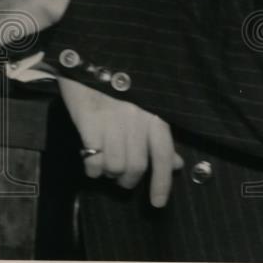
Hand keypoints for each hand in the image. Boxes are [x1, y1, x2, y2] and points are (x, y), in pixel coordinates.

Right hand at [58, 77, 183, 206]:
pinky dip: (91, 168)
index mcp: (154, 114)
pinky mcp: (88, 121)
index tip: (157, 203)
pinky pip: (93, 159)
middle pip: (136, 166)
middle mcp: (136, 119)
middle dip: (128, 180)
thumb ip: (158, 136)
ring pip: (114, 166)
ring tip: (103, 165)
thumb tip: (176, 164)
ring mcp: (112, 120)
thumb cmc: (117, 84)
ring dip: (108, 173)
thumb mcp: (144, 106)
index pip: (163, 156)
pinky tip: (89, 161)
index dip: (161, 183)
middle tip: (121, 178)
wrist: (86, 58)